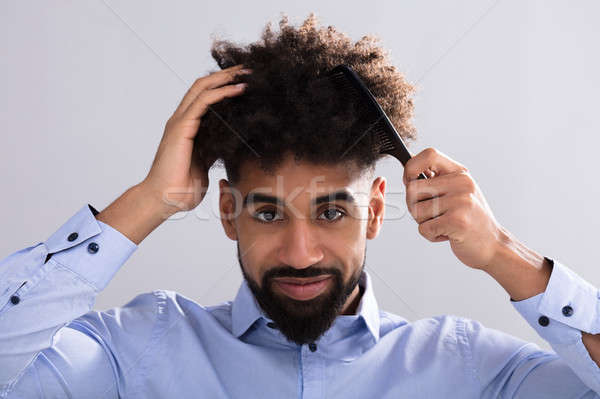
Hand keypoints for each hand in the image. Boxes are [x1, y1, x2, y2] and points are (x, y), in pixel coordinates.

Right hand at [140, 64, 251, 214]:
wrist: (163, 199)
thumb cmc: (181, 187)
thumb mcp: (205, 163)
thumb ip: (214, 149)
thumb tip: (230, 144)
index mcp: (186, 127)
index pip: (204, 96)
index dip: (222, 85)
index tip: (243, 80)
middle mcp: (181, 120)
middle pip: (203, 86)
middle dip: (225, 75)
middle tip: (247, 69)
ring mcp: (180, 122)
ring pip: (202, 88)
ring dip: (225, 78)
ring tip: (245, 73)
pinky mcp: (181, 128)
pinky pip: (203, 103)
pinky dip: (221, 93)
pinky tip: (237, 89)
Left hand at [402, 147, 504, 269]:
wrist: (493, 244)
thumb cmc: (470, 219)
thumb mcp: (459, 191)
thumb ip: (437, 180)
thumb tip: (408, 172)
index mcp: (460, 173)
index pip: (429, 155)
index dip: (411, 167)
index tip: (409, 180)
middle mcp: (462, 184)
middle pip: (412, 188)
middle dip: (413, 205)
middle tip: (430, 214)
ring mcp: (461, 201)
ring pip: (416, 210)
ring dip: (423, 223)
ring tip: (443, 224)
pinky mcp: (458, 221)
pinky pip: (424, 228)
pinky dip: (430, 235)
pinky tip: (447, 234)